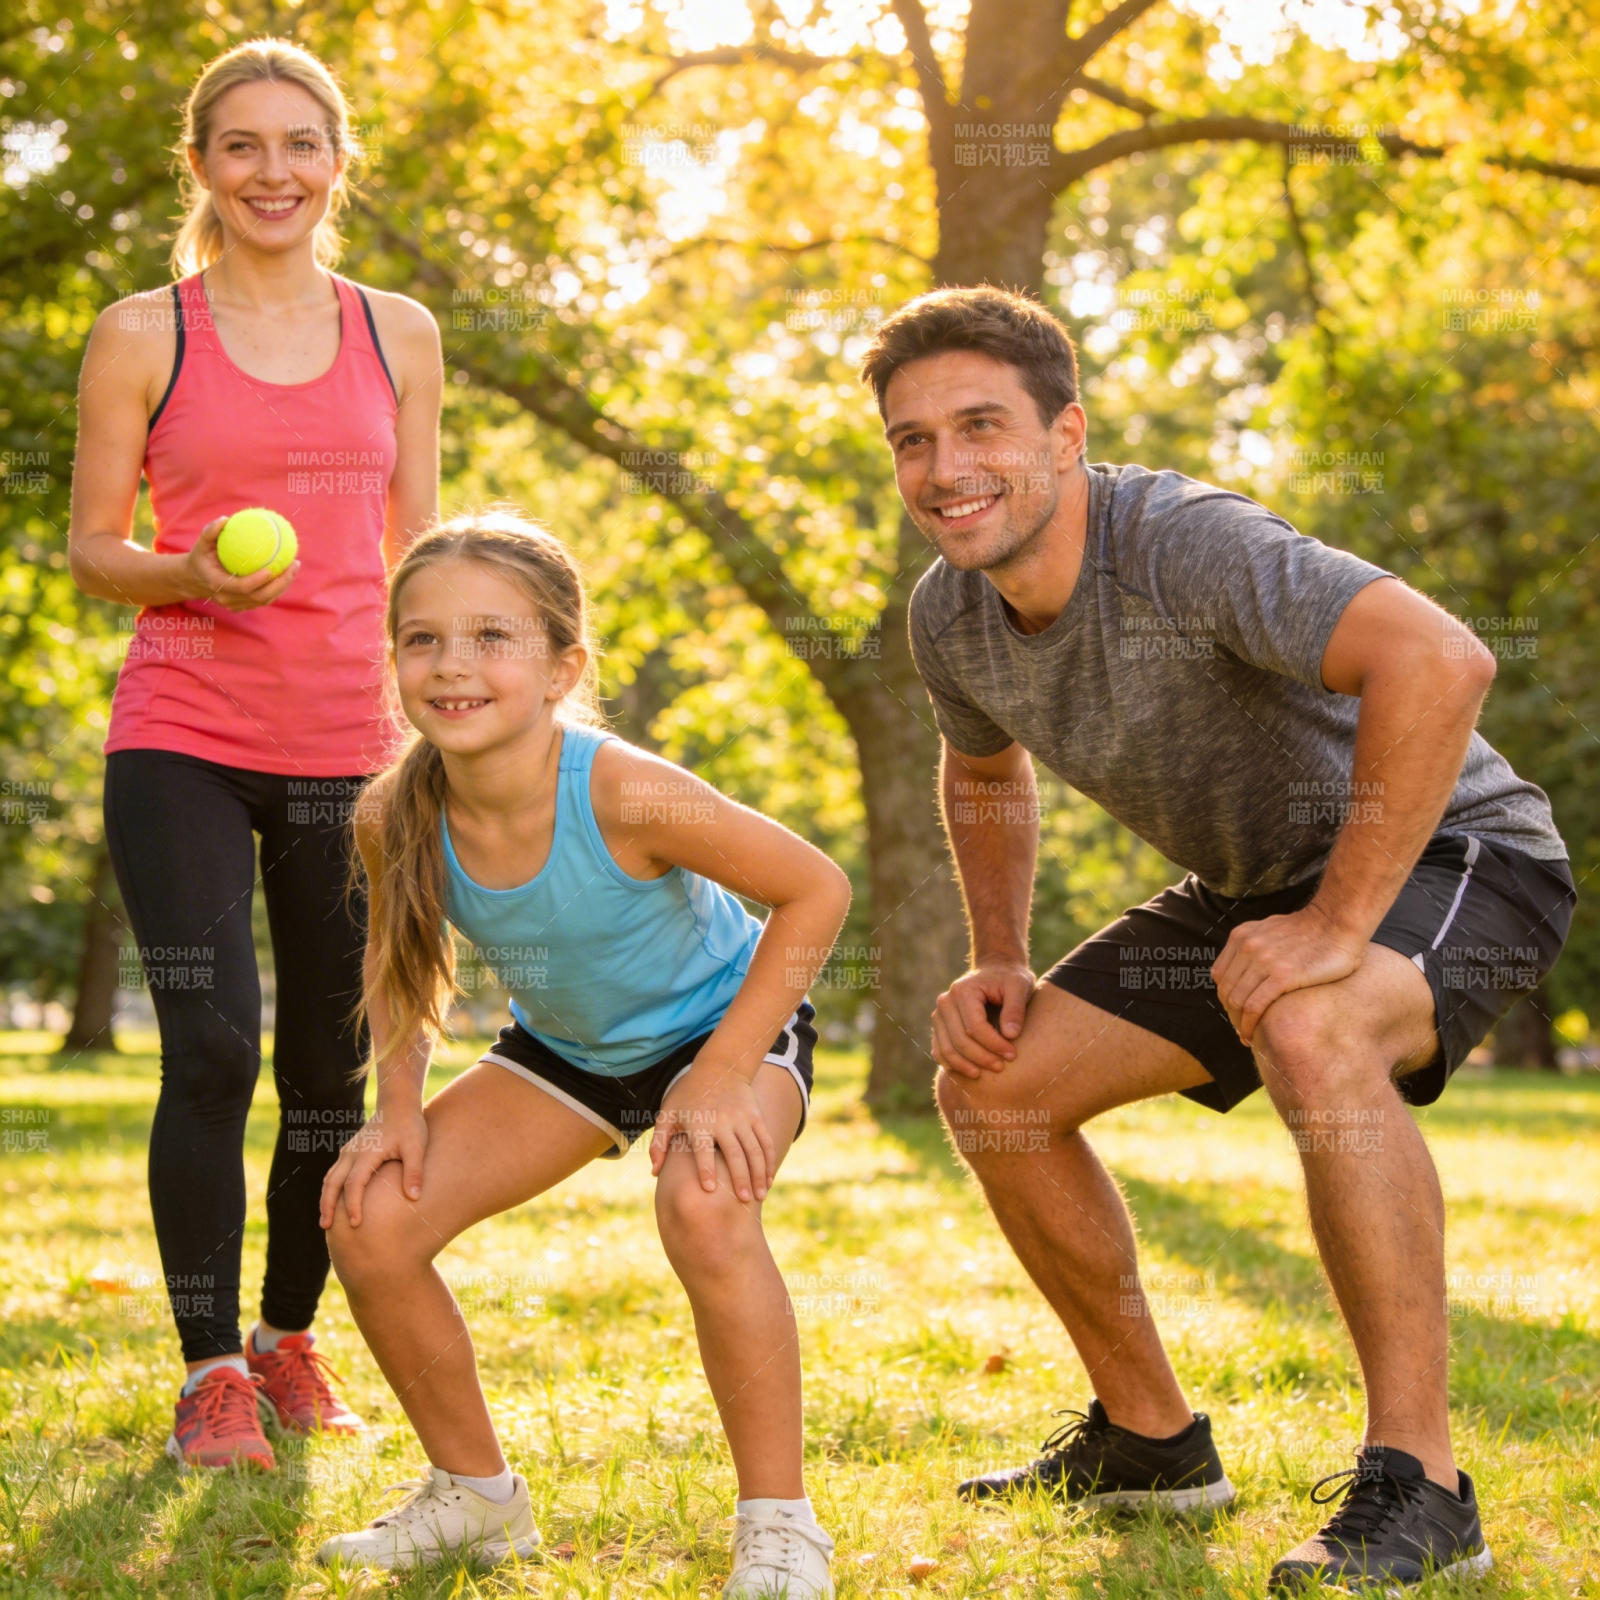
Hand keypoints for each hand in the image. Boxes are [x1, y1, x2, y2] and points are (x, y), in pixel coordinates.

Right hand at [181, 515, 299, 611]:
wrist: (194, 579)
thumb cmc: (200, 557)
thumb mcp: (201, 543)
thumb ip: (211, 532)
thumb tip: (226, 519)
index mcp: (218, 584)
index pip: (242, 587)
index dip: (258, 581)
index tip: (272, 569)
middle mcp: (228, 599)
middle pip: (259, 597)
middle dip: (280, 583)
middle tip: (293, 564)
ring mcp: (236, 605)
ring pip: (265, 600)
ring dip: (283, 585)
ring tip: (294, 567)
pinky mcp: (243, 606)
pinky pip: (264, 599)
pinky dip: (278, 588)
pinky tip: (287, 572)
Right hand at [318, 1104, 428, 1228]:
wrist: (398, 1104)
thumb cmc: (410, 1126)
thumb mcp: (416, 1146)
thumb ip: (414, 1171)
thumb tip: (414, 1197)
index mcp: (367, 1153)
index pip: (354, 1184)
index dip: (353, 1205)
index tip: (355, 1223)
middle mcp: (352, 1152)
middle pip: (332, 1183)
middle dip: (328, 1206)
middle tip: (327, 1227)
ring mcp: (349, 1151)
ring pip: (330, 1178)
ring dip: (325, 1199)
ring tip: (326, 1222)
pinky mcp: (350, 1151)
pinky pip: (334, 1173)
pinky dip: (331, 1189)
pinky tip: (334, 1202)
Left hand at [649, 1064, 773, 1201]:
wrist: (719, 1067)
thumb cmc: (688, 1095)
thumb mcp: (668, 1113)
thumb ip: (659, 1143)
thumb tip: (654, 1172)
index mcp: (699, 1123)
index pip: (703, 1149)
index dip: (705, 1169)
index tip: (710, 1190)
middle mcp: (723, 1121)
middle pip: (734, 1153)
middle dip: (740, 1178)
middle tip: (743, 1201)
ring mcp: (742, 1118)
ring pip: (754, 1150)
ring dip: (758, 1174)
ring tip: (760, 1196)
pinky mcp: (756, 1117)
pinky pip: (765, 1141)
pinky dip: (769, 1161)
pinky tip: (768, 1180)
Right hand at [932, 960, 1034, 1078]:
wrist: (995, 969)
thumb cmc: (1010, 978)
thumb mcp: (1019, 986)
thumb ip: (1016, 1008)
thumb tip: (1011, 1035)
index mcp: (963, 991)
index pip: (974, 1026)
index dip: (993, 1044)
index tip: (1012, 1055)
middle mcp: (946, 1002)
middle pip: (959, 1040)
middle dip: (981, 1057)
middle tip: (1001, 1067)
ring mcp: (939, 1014)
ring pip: (946, 1048)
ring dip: (964, 1065)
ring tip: (984, 1074)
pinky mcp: (939, 1025)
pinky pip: (939, 1050)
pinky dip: (951, 1064)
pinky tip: (969, 1071)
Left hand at [1211, 903, 1368, 1044]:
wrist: (1337, 923)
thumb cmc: (1310, 930)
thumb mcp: (1269, 929)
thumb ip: (1253, 945)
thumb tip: (1245, 968)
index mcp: (1241, 936)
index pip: (1220, 976)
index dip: (1225, 997)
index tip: (1235, 1012)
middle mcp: (1247, 947)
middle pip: (1226, 991)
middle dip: (1231, 1014)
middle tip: (1240, 1029)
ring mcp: (1263, 961)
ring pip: (1237, 1001)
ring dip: (1238, 1023)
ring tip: (1247, 1035)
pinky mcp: (1283, 976)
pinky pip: (1255, 1006)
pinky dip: (1250, 1024)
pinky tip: (1253, 1035)